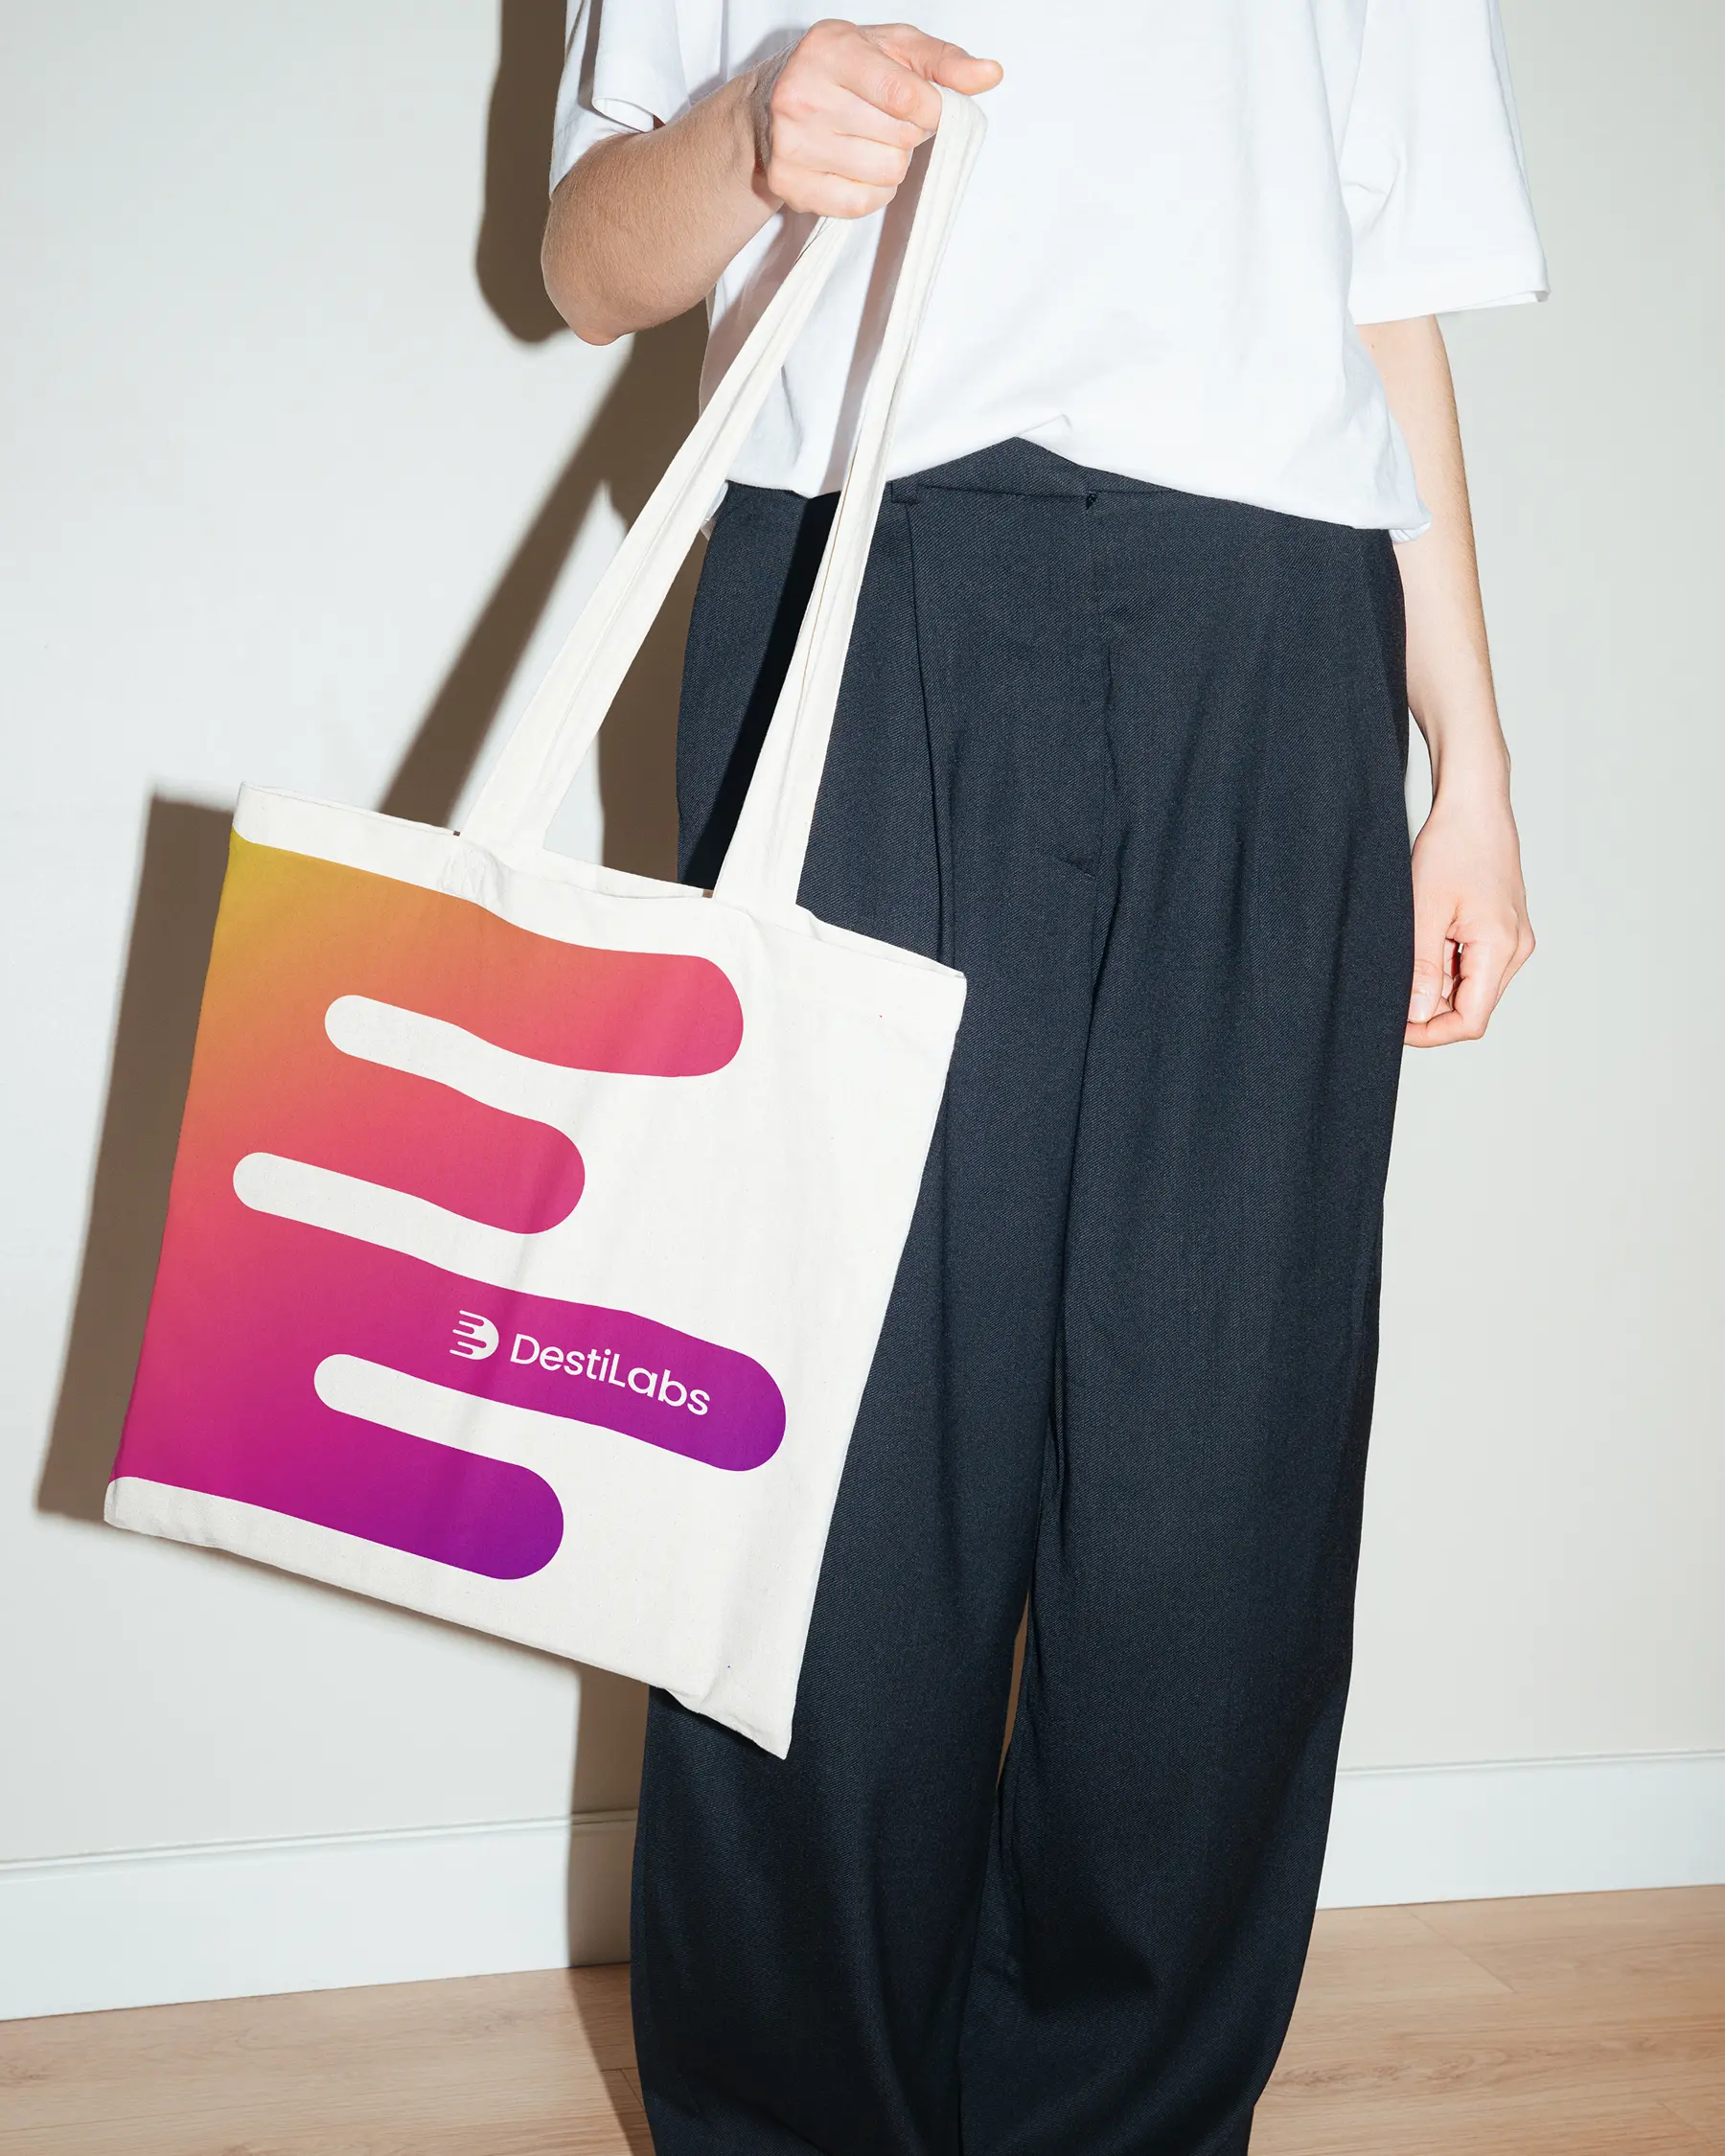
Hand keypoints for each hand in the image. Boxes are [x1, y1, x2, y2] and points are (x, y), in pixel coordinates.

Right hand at [747, 20, 1002, 218]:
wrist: (769, 105)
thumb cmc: (841, 72)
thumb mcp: (892, 49)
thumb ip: (943, 62)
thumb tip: (990, 74)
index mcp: (832, 50)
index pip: (905, 96)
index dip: (932, 111)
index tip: (927, 108)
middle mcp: (803, 94)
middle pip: (900, 138)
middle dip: (907, 133)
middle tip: (883, 120)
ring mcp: (793, 143)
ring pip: (886, 173)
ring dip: (890, 163)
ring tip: (867, 141)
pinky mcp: (790, 183)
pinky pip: (861, 203)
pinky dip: (872, 191)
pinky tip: (855, 167)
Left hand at [1404, 773, 1534, 1045]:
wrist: (1474, 804)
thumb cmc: (1453, 846)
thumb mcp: (1424, 910)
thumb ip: (1421, 968)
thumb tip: (1415, 1016)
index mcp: (1502, 948)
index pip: (1471, 1020)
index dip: (1430, 1032)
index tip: (1394, 1025)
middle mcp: (1515, 949)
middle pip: (1470, 1006)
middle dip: (1427, 1006)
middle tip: (1390, 985)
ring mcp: (1512, 940)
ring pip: (1468, 986)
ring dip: (1433, 981)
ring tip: (1408, 946)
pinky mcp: (1502, 929)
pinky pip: (1471, 964)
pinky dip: (1443, 962)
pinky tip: (1423, 936)